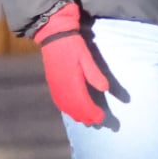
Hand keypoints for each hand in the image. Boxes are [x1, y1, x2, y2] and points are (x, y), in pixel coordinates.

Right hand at [33, 3, 109, 124]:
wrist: (53, 36)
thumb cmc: (73, 45)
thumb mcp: (86, 57)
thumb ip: (95, 74)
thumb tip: (105, 89)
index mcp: (71, 81)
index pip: (83, 103)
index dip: (92, 112)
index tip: (102, 118)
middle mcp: (61, 87)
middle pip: (74, 108)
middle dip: (85, 116)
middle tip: (97, 123)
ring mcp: (54, 85)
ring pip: (65, 106)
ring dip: (75, 114)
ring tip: (86, 120)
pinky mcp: (51, 82)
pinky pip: (58, 101)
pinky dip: (66, 109)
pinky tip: (71, 111)